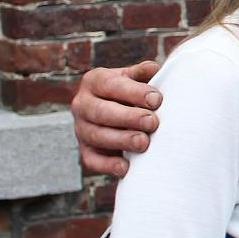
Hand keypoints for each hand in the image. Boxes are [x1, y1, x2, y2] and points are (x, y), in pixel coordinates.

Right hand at [71, 61, 163, 176]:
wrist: (119, 111)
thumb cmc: (133, 91)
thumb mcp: (135, 77)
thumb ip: (143, 73)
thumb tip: (154, 69)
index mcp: (95, 81)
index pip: (111, 85)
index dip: (133, 92)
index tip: (157, 100)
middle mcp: (83, 104)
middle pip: (101, 112)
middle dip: (128, 117)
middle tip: (152, 122)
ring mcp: (81, 128)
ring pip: (96, 136)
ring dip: (121, 140)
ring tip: (144, 142)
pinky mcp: (86, 150)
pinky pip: (92, 160)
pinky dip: (107, 165)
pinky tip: (126, 168)